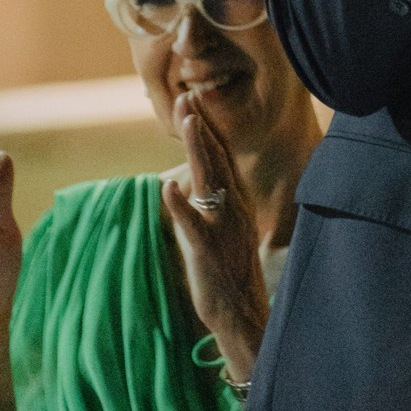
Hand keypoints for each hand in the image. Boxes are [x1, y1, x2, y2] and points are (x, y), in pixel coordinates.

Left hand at [161, 93, 267, 385]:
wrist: (242, 313)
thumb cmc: (227, 271)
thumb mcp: (222, 229)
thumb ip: (209, 202)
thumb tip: (188, 181)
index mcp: (234, 201)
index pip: (220, 155)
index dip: (206, 127)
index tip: (192, 100)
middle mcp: (232, 207)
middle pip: (215, 158)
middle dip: (201, 127)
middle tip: (187, 97)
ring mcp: (221, 227)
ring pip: (208, 181)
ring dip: (198, 150)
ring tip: (187, 123)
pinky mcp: (207, 251)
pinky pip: (193, 225)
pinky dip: (180, 206)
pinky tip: (167, 189)